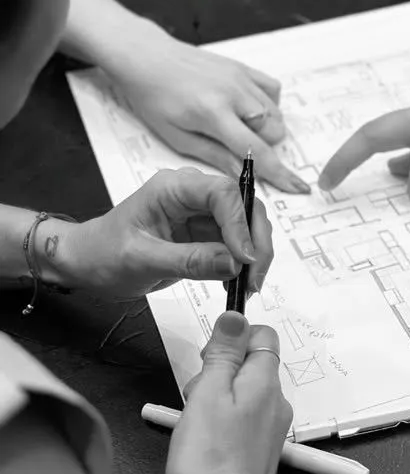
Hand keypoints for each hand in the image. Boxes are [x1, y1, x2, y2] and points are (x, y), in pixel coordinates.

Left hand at [53, 168, 272, 296]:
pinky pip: (236, 245)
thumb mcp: (142, 260)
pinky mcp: (206, 233)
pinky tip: (236, 283)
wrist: (88, 263)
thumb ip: (189, 260)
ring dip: (254, 255)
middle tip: (254, 278)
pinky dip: (244, 264)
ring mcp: (202, 214)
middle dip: (256, 242)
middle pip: (244, 206)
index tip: (245, 258)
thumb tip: (234, 263)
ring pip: (246, 226)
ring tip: (247, 285)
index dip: (240, 224)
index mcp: (174, 187)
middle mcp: (193, 194)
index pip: (223, 193)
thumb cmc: (103, 254)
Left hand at [109, 32, 309, 193]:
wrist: (147, 58)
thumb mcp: (178, 138)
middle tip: (236, 147)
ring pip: (277, 114)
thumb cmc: (154, 99)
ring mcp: (242, 77)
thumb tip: (245, 175)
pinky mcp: (243, 67)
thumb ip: (216, 156)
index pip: (258, 152)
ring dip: (266, 129)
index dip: (281, 174)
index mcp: (214, 114)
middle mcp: (234, 93)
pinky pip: (273, 90)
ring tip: (236, 127)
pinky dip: (268, 105)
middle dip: (264, 147)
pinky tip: (247, 110)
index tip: (299, 187)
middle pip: (275, 132)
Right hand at [166, 312, 291, 473]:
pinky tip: (202, 444)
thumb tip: (237, 313)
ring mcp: (270, 429)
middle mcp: (276, 403)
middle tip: (196, 398)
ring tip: (196, 426)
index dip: (233, 339)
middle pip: (249, 364)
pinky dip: (219, 423)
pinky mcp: (259, 451)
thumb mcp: (208, 394)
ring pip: (242, 392)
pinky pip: (240, 419)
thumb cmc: (208, 461)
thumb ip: (224, 352)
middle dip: (218, 371)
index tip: (208, 360)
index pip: (263, 335)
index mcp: (267, 382)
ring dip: (215, 399)